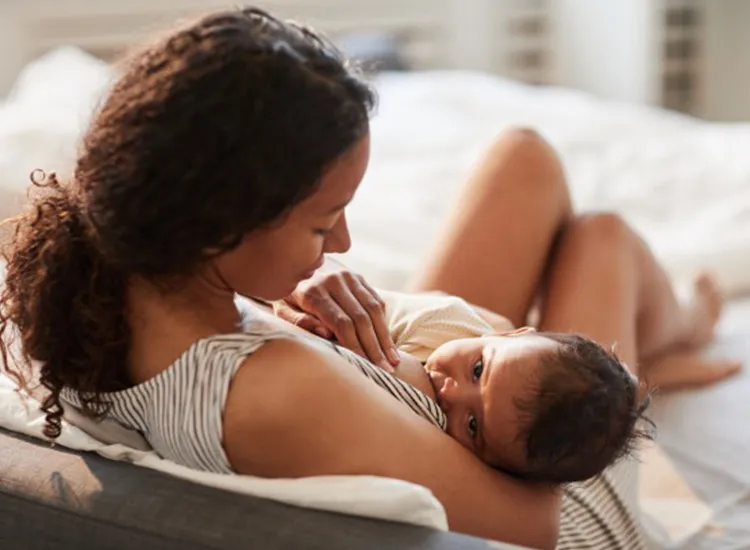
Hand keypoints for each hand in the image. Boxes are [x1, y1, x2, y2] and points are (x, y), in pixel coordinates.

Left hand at [273, 268, 399, 371]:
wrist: (294, 268)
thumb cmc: (288, 299)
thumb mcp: (282, 311)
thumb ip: (299, 322)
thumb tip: (325, 333)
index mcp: (313, 292)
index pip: (341, 323)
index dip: (355, 346)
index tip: (365, 366)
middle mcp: (334, 280)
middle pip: (361, 318)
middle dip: (374, 347)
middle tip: (385, 370)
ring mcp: (348, 277)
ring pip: (373, 310)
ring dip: (385, 338)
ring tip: (393, 360)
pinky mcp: (358, 277)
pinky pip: (376, 302)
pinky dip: (384, 324)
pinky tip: (388, 344)